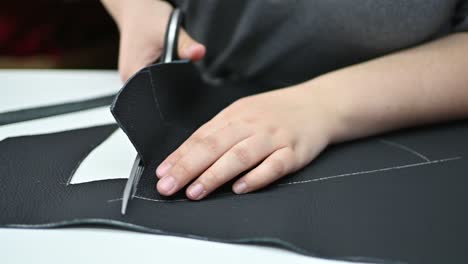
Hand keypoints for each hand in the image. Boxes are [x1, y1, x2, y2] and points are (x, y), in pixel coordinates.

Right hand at [101, 0, 205, 80]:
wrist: (135, 8)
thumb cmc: (146, 17)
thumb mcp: (167, 29)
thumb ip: (184, 44)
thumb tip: (199, 53)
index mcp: (132, 74)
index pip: (157, 93)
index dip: (174, 86)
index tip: (181, 72)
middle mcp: (129, 79)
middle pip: (159, 90)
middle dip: (172, 80)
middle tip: (175, 60)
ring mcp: (133, 76)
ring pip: (158, 84)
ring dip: (168, 74)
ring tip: (165, 55)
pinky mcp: (139, 70)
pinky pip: (156, 77)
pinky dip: (164, 70)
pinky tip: (163, 57)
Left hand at [155, 84, 338, 199]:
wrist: (318, 104)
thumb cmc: (275, 112)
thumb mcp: (244, 112)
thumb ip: (220, 132)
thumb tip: (188, 156)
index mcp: (235, 114)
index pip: (201, 136)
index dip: (180, 156)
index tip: (162, 173)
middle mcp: (252, 124)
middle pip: (215, 146)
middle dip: (188, 167)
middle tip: (168, 186)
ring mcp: (273, 138)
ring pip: (240, 156)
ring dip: (215, 174)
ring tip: (195, 191)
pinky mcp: (294, 152)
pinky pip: (274, 165)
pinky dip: (257, 177)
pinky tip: (240, 188)